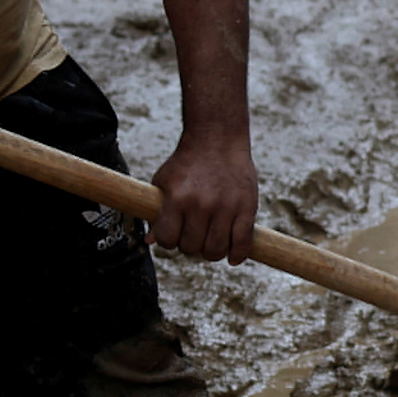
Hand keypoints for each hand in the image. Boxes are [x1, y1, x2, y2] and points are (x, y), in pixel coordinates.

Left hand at [151, 136, 258, 264]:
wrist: (218, 139)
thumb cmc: (187, 162)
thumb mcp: (164, 182)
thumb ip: (157, 212)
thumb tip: (150, 241)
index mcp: (177, 199)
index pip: (167, 240)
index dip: (168, 241)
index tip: (173, 234)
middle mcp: (201, 205)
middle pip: (192, 248)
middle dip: (190, 245)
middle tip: (194, 234)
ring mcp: (226, 207)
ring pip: (216, 250)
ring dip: (211, 252)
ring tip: (211, 241)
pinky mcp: (247, 208)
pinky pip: (242, 243)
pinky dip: (237, 255)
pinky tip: (232, 256)